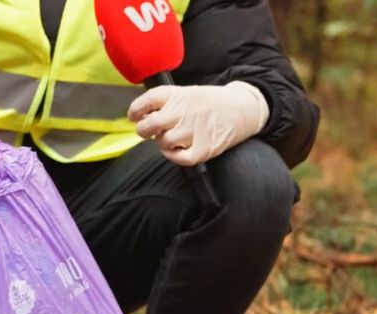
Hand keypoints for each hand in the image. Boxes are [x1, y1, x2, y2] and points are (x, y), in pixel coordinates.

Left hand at [127, 81, 269, 166]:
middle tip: (147, 131)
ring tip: (170, 138)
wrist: (242, 108)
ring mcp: (195, 130)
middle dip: (143, 130)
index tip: (134, 116)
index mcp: (179, 93)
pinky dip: (173, 156)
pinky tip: (177, 150)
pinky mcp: (204, 148)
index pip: (148, 100)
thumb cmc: (210, 103)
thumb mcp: (188, 92)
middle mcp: (185, 110)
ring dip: (162, 143)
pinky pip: (179, 158)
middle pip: (151, 124)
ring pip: (164, 142)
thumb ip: (166, 102)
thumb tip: (141, 116)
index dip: (135, 110)